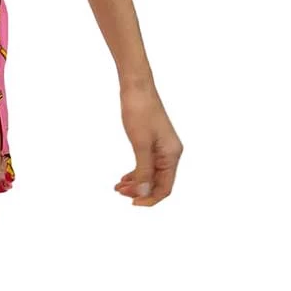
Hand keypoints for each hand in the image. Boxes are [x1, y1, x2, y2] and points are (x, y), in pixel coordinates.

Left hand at [115, 82, 182, 205]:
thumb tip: (143, 192)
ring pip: (151, 175)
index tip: (132, 203)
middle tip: (119, 192)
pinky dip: (136, 173)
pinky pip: (147, 164)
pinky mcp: (153, 142)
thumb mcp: (140, 144)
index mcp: (172, 155)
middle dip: (140, 191)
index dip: (150, 198)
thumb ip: (143, 170)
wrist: (136, 87)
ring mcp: (162, 148)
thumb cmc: (139, 111)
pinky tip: (124, 178)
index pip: (165, 187)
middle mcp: (170, 153)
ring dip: (136, 183)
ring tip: (118, 187)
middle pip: (158, 183)